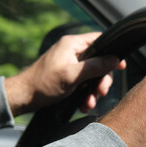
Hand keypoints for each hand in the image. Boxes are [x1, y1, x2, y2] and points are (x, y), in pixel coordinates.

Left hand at [4, 32, 125, 115]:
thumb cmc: (44, 84)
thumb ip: (94, 66)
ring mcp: (71, 64)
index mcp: (72, 45)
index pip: (100, 41)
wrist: (24, 97)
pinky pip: (84, 83)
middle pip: (99, 62)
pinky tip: (84, 105)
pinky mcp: (69, 76)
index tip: (121, 66)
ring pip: (93, 75)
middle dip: (102, 79)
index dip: (112, 53)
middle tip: (101, 92)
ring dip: (93, 91)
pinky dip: (86, 94)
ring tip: (89, 103)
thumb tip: (115, 60)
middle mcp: (73, 52)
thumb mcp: (71, 75)